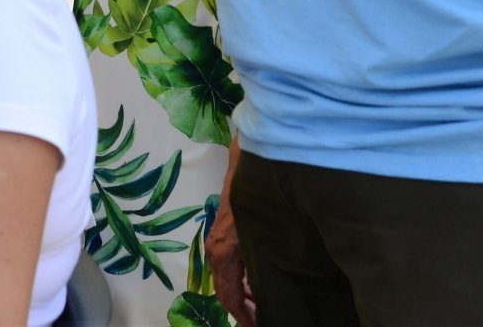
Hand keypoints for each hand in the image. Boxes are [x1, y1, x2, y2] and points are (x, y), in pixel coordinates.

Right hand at [209, 189, 255, 326]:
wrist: (247, 172)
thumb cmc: (258, 205)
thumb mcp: (263, 242)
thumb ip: (262, 271)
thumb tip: (267, 297)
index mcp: (224, 257)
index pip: (230, 298)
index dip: (244, 317)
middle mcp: (214, 253)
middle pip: (224, 292)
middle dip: (242, 310)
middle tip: (260, 322)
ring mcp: (215, 244)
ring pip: (225, 280)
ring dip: (242, 296)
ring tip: (261, 308)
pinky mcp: (220, 237)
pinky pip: (228, 268)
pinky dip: (240, 281)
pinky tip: (256, 284)